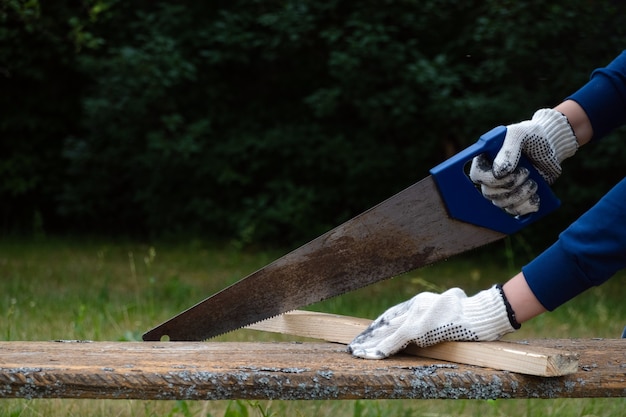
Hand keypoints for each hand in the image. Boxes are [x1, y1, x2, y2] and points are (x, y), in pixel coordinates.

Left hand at [348, 286, 518, 359]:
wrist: (480, 313)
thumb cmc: (469, 312)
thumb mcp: (446, 309)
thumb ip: (432, 315)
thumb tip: (426, 327)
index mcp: (420, 302)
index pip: (393, 315)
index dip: (379, 326)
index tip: (367, 335)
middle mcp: (414, 306)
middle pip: (386, 322)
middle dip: (370, 334)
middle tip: (355, 344)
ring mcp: (415, 316)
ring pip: (387, 331)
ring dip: (371, 343)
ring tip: (357, 351)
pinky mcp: (418, 328)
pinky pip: (396, 340)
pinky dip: (383, 348)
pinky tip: (372, 354)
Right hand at [469, 108, 577, 215]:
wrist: (552, 145)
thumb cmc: (532, 136)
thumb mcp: (520, 135)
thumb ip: (509, 150)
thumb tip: (498, 173)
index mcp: (485, 159)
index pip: (477, 176)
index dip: (492, 179)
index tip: (511, 172)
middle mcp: (490, 176)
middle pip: (489, 194)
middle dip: (511, 187)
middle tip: (527, 173)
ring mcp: (502, 189)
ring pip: (502, 204)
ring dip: (521, 196)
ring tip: (534, 183)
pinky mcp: (515, 198)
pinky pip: (514, 212)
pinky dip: (526, 207)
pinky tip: (536, 197)